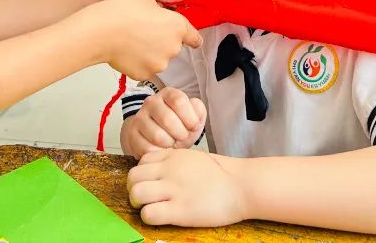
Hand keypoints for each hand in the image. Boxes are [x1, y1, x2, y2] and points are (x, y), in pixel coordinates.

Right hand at [83, 0, 200, 80]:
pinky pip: (146, 67)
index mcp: (178, 27)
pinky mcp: (145, 75)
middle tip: (146, 30)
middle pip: (174, 46)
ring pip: (160, 58)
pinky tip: (128, 51)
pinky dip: (140, 61)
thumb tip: (167, 15)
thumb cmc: (122, 11)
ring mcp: (159, 64)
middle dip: (164, 40)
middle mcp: (173, 48)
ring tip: (133, 41)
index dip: (189, 35)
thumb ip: (165, 8)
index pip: (194, 37)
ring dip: (152, 52)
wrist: (100, 32)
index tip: (186, 36)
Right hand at [123, 88, 207, 156]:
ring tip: (172, 143)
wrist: (157, 138)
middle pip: (168, 119)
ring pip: (157, 136)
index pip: (179, 101)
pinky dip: (158, 152)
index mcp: (168, 94)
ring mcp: (139, 118)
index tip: (193, 127)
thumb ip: (198, 111)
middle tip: (182, 138)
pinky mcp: (132, 134)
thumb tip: (195, 113)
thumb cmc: (178, 126)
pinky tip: (161, 149)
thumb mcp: (193, 117)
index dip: (189, 118)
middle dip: (181, 134)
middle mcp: (151, 102)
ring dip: (169, 144)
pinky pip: (147, 148)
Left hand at [128, 148, 247, 227]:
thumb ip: (175, 162)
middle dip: (134, 189)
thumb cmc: (223, 174)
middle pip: (133, 177)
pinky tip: (162, 217)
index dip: (143, 174)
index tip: (152, 182)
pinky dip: (149, 217)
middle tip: (145, 198)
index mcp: (174, 156)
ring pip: (136, 194)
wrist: (242, 186)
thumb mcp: (195, 158)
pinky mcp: (179, 210)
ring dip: (138, 204)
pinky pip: (149, 214)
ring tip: (150, 208)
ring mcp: (174, 190)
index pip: (142, 160)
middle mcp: (170, 170)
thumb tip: (159, 171)